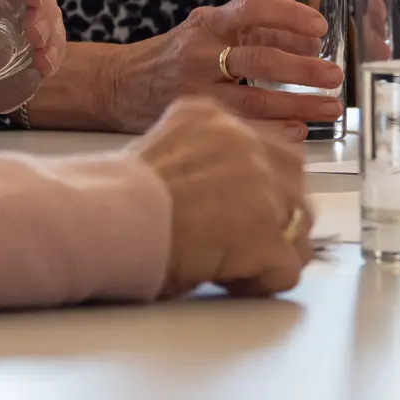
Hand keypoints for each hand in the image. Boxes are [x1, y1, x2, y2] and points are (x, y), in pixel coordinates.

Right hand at [105, 0, 342, 137]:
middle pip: (260, 58)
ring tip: (329, 106)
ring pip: (255, 97)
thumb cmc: (172, 56)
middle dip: (303, 69)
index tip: (320, 27)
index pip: (253, 8)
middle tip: (334, 76)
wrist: (118, 83)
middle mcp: (200, 52)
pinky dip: (274, 128)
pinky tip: (297, 130)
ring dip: (298, 104)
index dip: (289, 15)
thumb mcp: (207, 32)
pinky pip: (242, 124)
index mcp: (207, 23)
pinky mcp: (194, 117)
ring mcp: (197, 88)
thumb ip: (254, 34)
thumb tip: (310, 42)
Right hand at [130, 98, 311, 297]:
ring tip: (227, 261)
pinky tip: (225, 279)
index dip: (258, 186)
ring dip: (270, 249)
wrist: (101, 221)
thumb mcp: (161, 152)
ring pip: (298, 227)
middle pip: (292, 183)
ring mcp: (261, 186)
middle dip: (272, 216)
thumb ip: (201, 159)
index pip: (266, 147)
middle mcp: (243, 141)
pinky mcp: (266, 234)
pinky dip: (261, 282)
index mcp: (211, 117)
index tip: (238, 207)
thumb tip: (223, 192)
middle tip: (233, 239)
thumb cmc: (114, 199)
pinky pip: (287, 268)